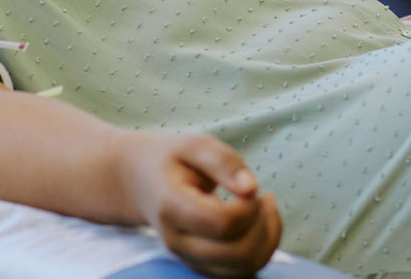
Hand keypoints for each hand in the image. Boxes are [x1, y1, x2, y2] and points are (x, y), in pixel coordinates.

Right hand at [121, 133, 281, 276]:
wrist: (142, 182)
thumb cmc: (172, 160)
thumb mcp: (194, 145)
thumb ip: (223, 161)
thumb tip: (251, 188)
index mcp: (172, 207)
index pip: (222, 223)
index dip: (248, 206)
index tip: (247, 185)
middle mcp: (177, 241)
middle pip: (238, 252)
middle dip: (262, 224)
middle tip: (261, 196)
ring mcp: (189, 257)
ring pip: (245, 267)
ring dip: (268, 238)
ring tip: (264, 206)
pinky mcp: (202, 265)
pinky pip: (243, 271)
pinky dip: (262, 248)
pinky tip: (260, 220)